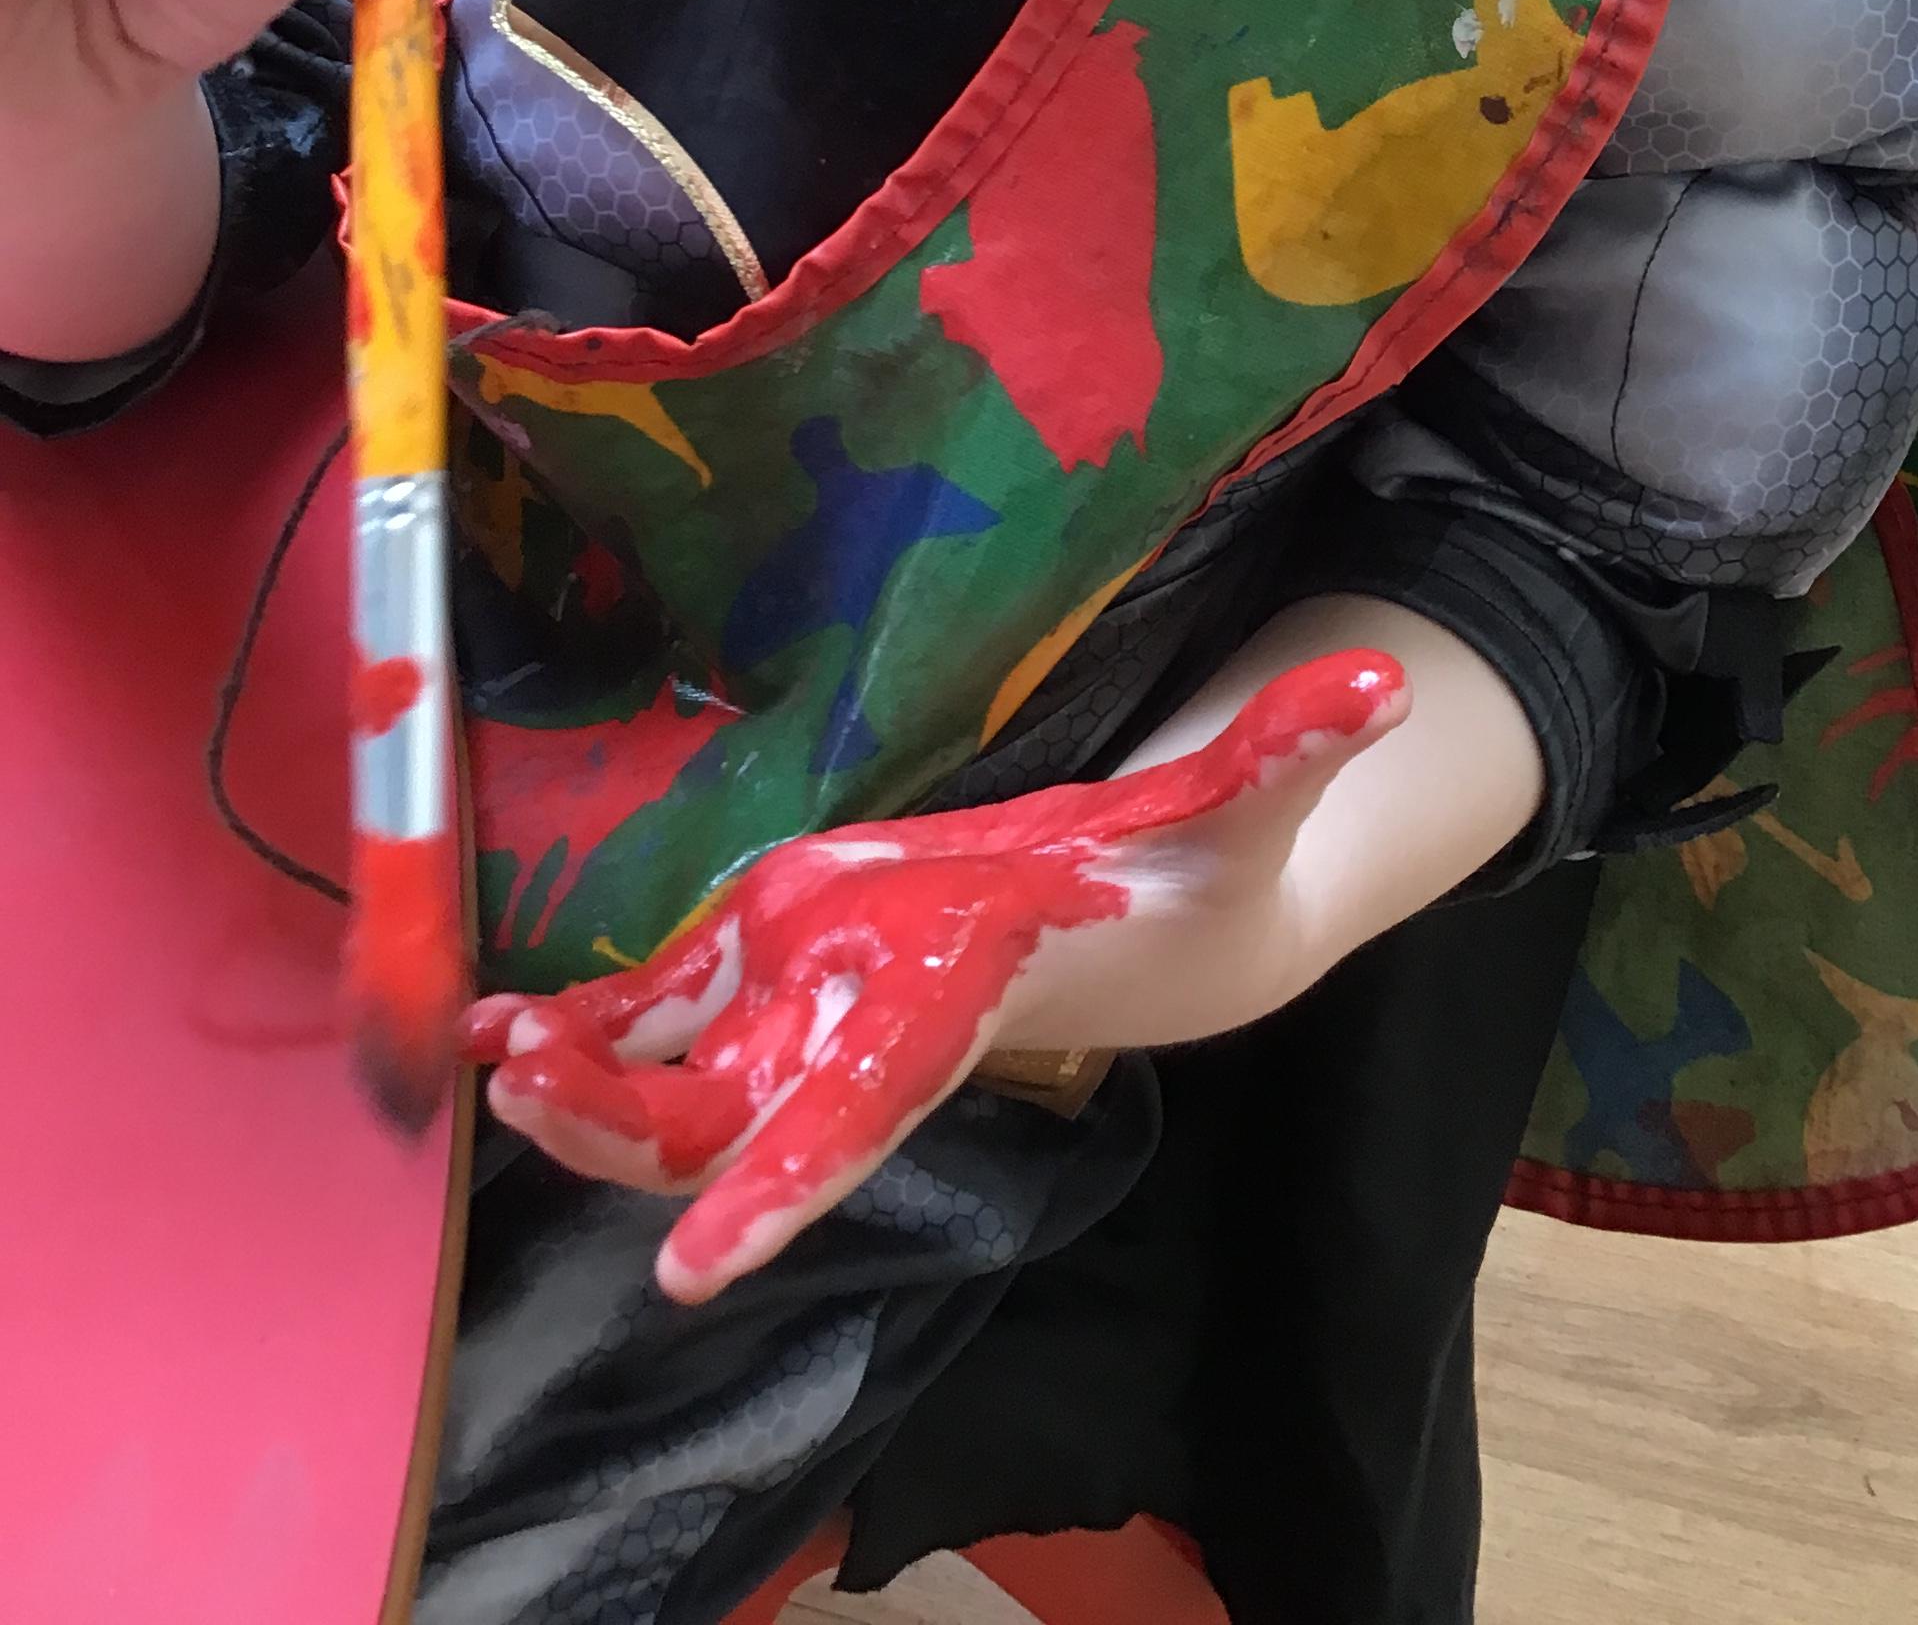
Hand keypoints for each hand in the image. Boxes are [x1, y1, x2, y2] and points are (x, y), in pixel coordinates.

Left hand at [462, 650, 1408, 1303]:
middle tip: (516, 1085)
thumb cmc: (1192, 873)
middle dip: (625, 1132)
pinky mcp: (796, 975)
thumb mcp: (1242, 807)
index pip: (872, 1104)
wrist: (1156, 932)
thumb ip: (1297, 748)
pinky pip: (672, 1029)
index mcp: (965, 1001)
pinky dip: (588, 1035)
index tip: (698, 1274)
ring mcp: (828, 1014)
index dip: (790, 1179)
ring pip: (680, 1091)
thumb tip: (1387, 684)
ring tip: (490, 1046)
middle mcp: (879, 1032)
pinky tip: (501, 1023)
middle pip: (736, 1119)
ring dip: (580, 1086)